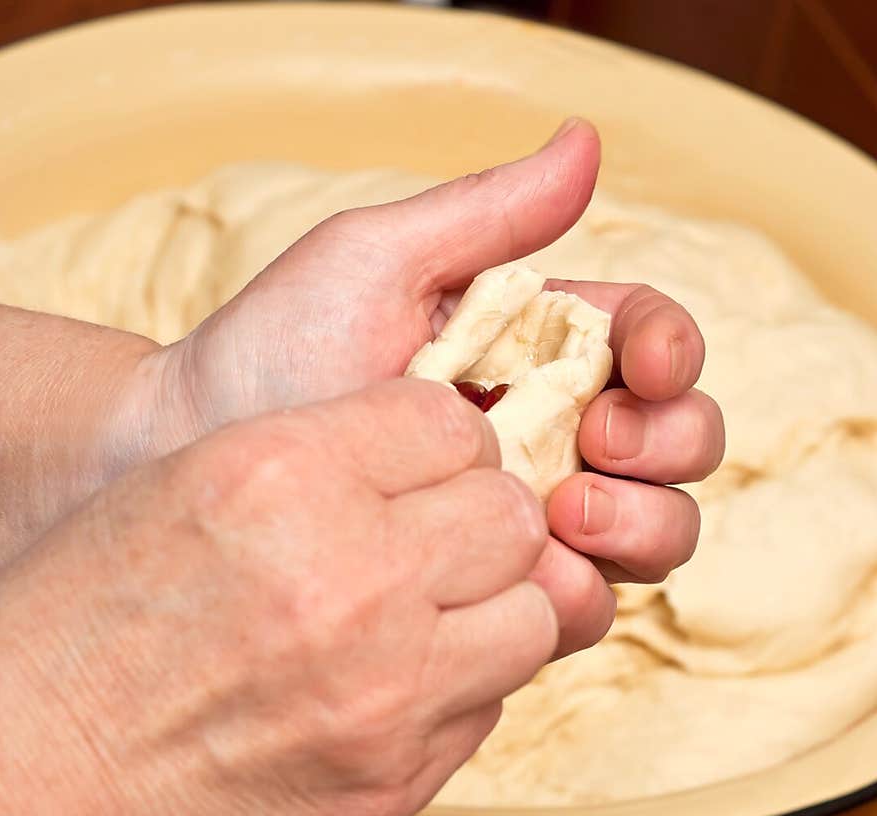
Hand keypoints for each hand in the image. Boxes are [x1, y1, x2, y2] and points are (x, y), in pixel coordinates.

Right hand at [0, 379, 554, 815]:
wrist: (46, 789)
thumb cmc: (82, 640)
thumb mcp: (179, 492)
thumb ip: (316, 464)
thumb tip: (422, 457)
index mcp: (281, 477)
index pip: (451, 424)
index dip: (442, 449)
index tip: (423, 474)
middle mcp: (353, 576)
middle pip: (512, 516)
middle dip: (482, 525)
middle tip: (436, 548)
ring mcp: (390, 687)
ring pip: (534, 617)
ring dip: (493, 612)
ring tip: (427, 625)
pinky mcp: (401, 776)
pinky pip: (491, 706)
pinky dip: (461, 691)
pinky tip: (393, 691)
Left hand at [143, 119, 722, 656]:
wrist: (198, 461)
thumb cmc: (274, 352)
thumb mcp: (376, 264)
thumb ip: (486, 216)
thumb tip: (584, 146)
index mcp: (538, 350)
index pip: (649, 347)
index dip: (669, 352)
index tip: (638, 360)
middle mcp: (550, 437)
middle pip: (678, 445)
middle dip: (667, 443)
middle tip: (596, 444)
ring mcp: (529, 522)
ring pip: (655, 532)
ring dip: (642, 524)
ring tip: (562, 514)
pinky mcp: (498, 596)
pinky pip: (584, 608)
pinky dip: (582, 594)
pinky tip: (533, 576)